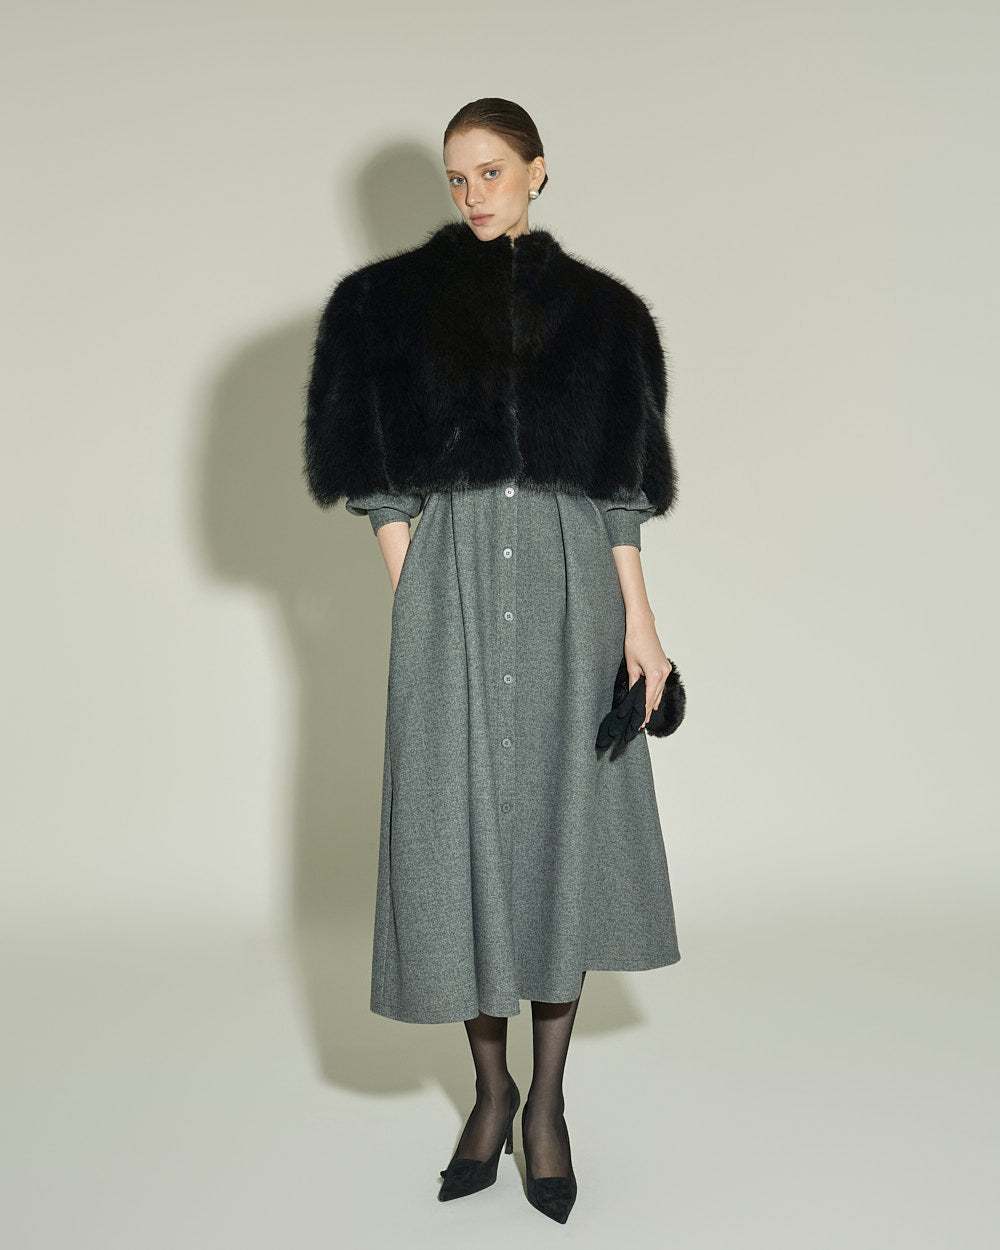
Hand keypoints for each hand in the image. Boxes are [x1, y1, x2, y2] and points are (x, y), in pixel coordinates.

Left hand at [624, 615, 672, 730]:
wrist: (642, 626)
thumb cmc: (634, 642)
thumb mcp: (631, 665)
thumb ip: (634, 682)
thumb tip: (633, 695)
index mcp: (655, 674)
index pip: (648, 698)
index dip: (643, 711)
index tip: (640, 722)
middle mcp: (663, 672)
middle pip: (655, 696)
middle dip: (647, 710)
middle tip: (642, 724)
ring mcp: (665, 669)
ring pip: (658, 690)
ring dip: (652, 702)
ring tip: (646, 716)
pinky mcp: (664, 665)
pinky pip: (660, 683)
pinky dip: (656, 692)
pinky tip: (653, 701)